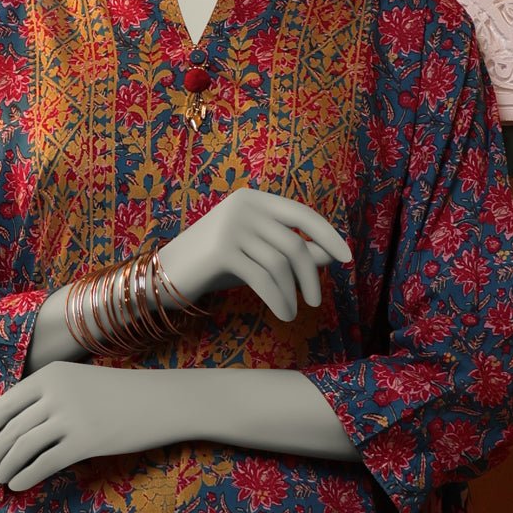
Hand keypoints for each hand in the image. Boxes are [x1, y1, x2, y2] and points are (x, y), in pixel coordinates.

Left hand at [0, 361, 156, 489]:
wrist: (159, 400)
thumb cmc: (120, 392)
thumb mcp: (79, 381)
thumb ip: (50, 395)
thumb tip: (16, 424)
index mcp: (51, 374)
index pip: (7, 401)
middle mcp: (56, 392)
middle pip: (12, 427)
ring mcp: (71, 417)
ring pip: (23, 446)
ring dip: (6, 465)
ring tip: (0, 478)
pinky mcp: (85, 442)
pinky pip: (44, 463)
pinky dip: (26, 476)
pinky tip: (19, 485)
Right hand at [158, 187, 352, 323]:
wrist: (165, 274)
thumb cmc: (216, 264)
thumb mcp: (257, 253)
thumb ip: (290, 249)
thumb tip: (329, 256)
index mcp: (253, 199)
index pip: (302, 214)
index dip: (328, 235)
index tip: (347, 258)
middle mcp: (243, 206)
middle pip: (294, 242)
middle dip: (310, 275)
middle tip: (315, 301)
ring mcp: (231, 226)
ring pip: (280, 263)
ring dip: (293, 292)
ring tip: (294, 311)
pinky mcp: (221, 250)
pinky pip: (263, 278)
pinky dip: (278, 299)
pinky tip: (283, 313)